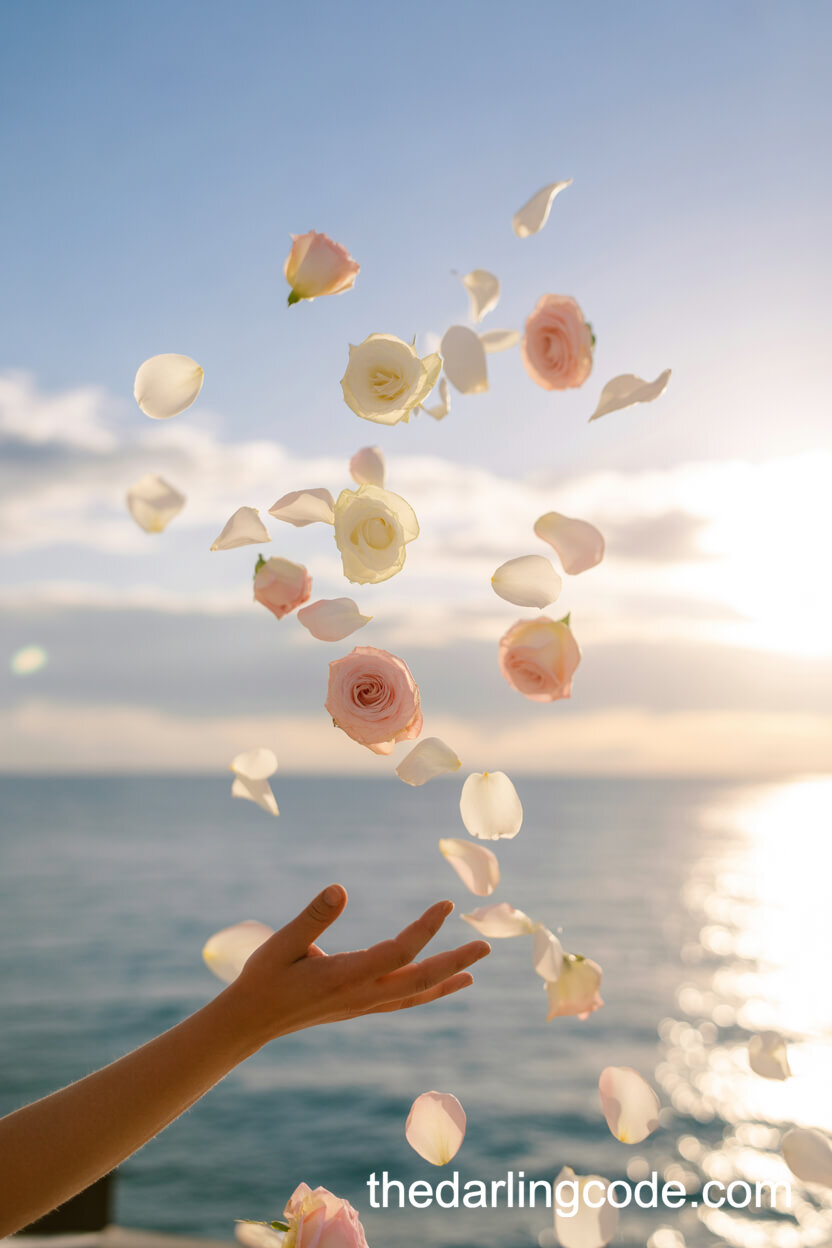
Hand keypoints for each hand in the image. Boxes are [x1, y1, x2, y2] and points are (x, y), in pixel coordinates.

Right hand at [225, 884, 490, 1045]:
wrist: (251, 1021)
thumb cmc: (265, 977)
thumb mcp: (283, 942)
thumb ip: (313, 916)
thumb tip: (340, 888)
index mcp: (346, 975)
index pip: (399, 951)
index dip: (425, 928)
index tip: (447, 903)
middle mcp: (362, 994)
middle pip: (419, 979)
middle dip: (455, 961)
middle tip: (487, 944)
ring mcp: (363, 1005)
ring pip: (415, 995)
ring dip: (447, 979)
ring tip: (475, 969)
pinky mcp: (360, 1007)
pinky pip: (403, 1002)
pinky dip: (428, 993)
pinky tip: (440, 985)